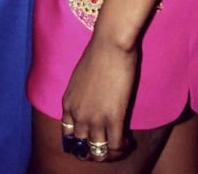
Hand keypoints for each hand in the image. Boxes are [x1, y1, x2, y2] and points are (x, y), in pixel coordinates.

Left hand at [60, 35, 136, 162]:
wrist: (110, 44)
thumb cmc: (97, 53)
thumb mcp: (79, 78)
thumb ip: (81, 95)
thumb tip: (91, 103)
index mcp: (68, 104)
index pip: (68, 137)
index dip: (80, 143)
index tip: (92, 140)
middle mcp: (78, 115)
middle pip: (82, 149)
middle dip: (95, 152)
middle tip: (107, 147)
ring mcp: (95, 118)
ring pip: (99, 152)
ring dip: (110, 153)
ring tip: (120, 146)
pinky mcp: (113, 118)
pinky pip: (115, 146)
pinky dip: (122, 148)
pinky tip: (128, 140)